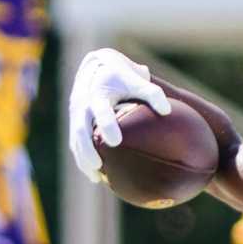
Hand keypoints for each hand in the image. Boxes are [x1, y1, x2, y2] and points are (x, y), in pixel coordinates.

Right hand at [68, 48, 171, 182]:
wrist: (96, 66)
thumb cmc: (122, 76)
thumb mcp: (136, 79)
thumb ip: (151, 93)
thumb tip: (167, 111)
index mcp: (98, 93)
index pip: (100, 110)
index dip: (106, 124)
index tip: (115, 141)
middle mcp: (82, 104)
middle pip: (80, 129)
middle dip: (87, 148)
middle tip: (98, 165)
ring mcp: (75, 115)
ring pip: (75, 139)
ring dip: (83, 159)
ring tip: (96, 177)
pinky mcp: (75, 123)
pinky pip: (75, 144)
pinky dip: (83, 159)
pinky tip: (95, 176)